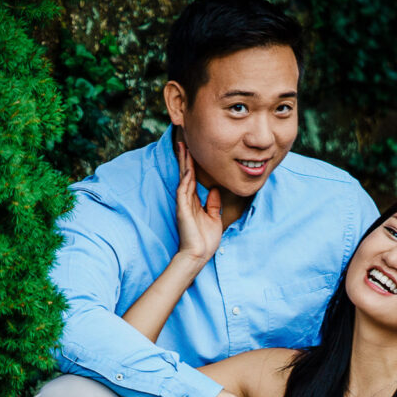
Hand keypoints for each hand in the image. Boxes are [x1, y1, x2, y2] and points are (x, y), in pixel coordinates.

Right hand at [175, 141, 222, 264]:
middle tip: (184, 141)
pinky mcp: (182, 209)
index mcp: (194, 201)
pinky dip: (185, 179)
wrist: (199, 255)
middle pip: (186, 174)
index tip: (193, 150)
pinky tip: (187, 168)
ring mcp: (184, 204)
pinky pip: (183, 190)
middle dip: (185, 158)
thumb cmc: (205, 240)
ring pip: (183, 178)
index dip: (193, 164)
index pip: (192, 178)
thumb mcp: (214, 218)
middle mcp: (187, 200)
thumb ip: (213, 204)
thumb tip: (214, 190)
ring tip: (183, 147)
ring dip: (184, 163)